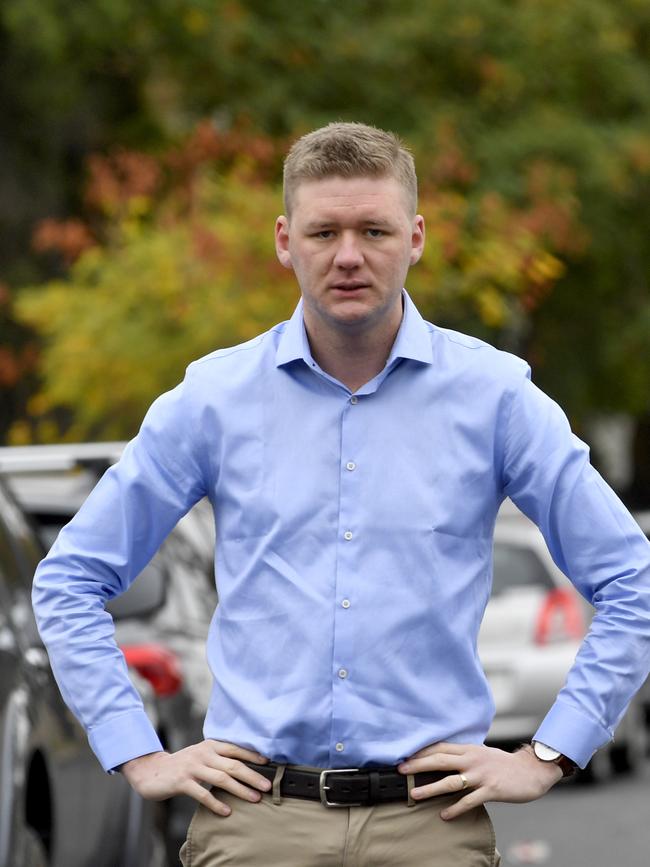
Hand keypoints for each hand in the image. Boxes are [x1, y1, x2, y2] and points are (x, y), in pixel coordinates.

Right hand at [119, 739, 271, 816]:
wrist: (151, 771)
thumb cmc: (182, 765)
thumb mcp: (201, 756)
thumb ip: (218, 759)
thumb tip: (244, 768)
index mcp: (210, 745)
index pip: (235, 749)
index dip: (252, 756)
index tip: (269, 764)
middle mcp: (203, 754)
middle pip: (233, 765)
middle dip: (252, 776)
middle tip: (267, 786)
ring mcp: (192, 767)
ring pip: (221, 779)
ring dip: (240, 789)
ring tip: (254, 798)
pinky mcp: (182, 781)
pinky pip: (203, 793)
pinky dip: (216, 803)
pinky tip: (227, 811)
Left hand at [397, 742, 562, 819]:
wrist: (531, 771)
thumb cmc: (504, 764)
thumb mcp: (482, 754)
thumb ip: (464, 755)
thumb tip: (443, 758)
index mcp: (469, 749)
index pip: (440, 747)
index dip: (422, 751)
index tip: (405, 755)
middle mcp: (473, 759)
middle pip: (440, 760)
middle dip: (419, 765)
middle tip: (401, 770)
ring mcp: (481, 775)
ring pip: (451, 781)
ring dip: (431, 788)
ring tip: (415, 794)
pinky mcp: (491, 790)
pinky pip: (470, 800)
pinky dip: (455, 808)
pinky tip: (444, 815)